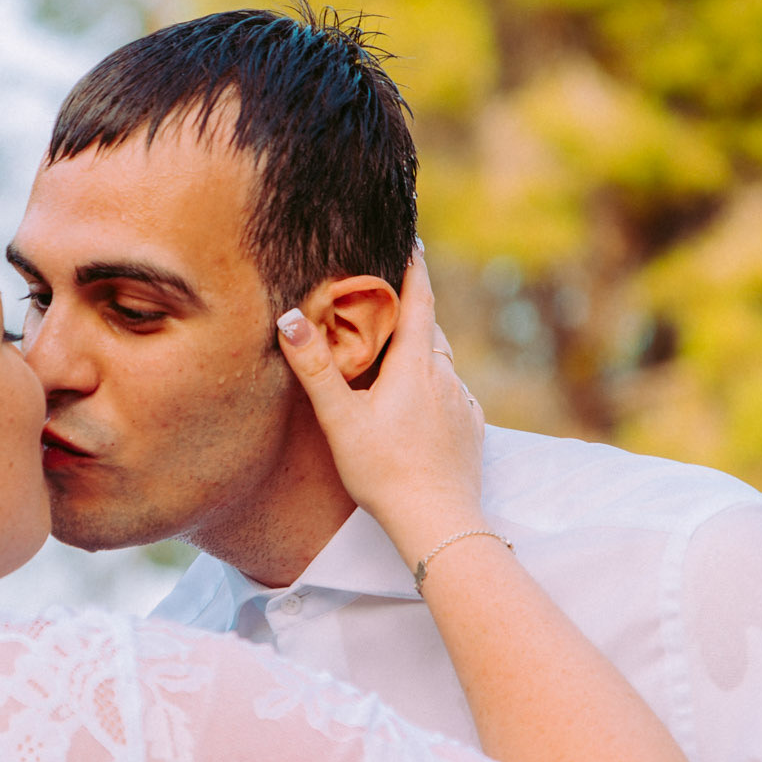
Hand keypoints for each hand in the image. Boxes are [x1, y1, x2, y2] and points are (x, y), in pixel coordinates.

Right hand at [276, 252, 484, 565]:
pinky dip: (433, 387)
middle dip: (410, 311)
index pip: (419, 300)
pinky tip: (418, 406)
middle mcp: (446, 376)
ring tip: (396, 354)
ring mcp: (462, 403)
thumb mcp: (341, 419)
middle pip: (429, 330)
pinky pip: (451, 394)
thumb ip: (316, 369)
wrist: (438, 522)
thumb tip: (290, 318)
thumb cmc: (385, 471)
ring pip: (440, 363)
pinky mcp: (471, 429)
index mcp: (417, 365)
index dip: (413, 267)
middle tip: (387, 299)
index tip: (411, 240)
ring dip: (420, 352)